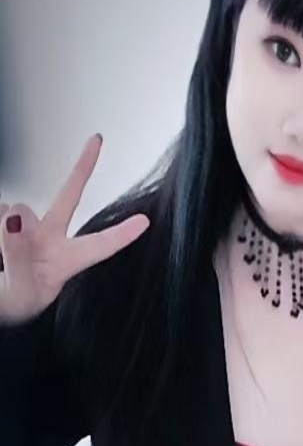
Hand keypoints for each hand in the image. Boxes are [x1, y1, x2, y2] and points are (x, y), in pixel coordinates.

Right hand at [0, 133, 150, 324]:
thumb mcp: (18, 294)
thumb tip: (15, 218)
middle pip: (68, 198)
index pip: (98, 246)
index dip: (122, 234)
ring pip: (14, 211)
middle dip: (83, 168)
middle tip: (96, 141)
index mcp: (64, 261)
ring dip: (2, 231)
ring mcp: (23, 229)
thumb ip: (18, 258)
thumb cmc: (13, 303)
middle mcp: (48, 239)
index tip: (145, 222)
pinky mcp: (1, 218)